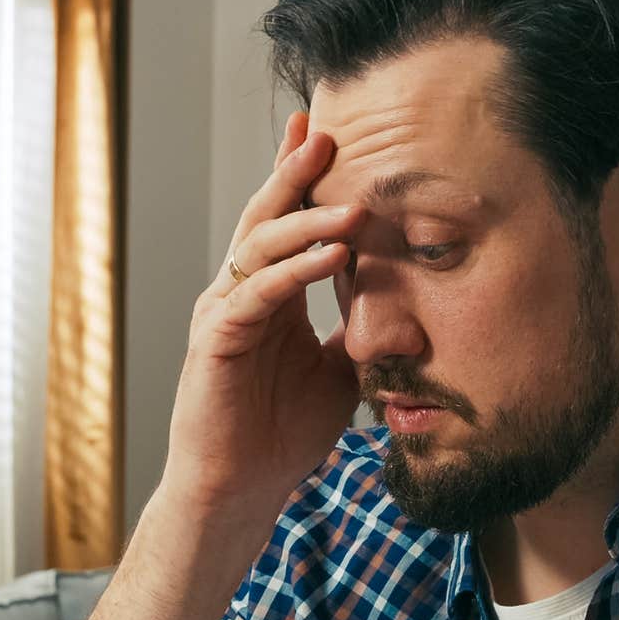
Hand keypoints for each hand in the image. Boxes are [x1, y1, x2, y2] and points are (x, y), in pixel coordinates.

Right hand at [160, 110, 361, 519]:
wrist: (240, 488)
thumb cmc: (282, 434)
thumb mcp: (339, 371)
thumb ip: (358, 329)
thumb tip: (402, 299)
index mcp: (268, 295)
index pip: (286, 222)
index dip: (303, 178)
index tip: (331, 133)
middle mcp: (240, 292)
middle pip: (266, 215)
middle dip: (295, 172)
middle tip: (327, 131)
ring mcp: (224, 312)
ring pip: (261, 246)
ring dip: (307, 219)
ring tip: (352, 200)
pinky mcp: (216, 340)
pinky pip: (258, 293)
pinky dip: (295, 271)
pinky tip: (332, 255)